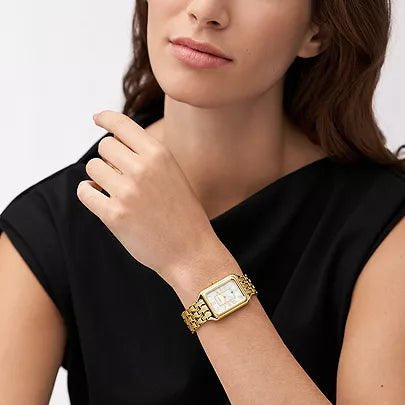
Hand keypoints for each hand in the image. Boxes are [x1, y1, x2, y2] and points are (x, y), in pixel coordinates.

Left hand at [76, 110, 219, 286]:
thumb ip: (147, 157)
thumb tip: (112, 145)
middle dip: (108, 158)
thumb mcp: (173, 174)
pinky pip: (86, 191)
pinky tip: (102, 200)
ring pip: (93, 167)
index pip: (122, 124)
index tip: (97, 118)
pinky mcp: (114, 215)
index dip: (106, 118)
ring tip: (114, 190)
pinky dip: (90, 193)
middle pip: (105, 146)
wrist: (191, 251)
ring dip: (99, 177)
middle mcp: (143, 168)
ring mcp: (127, 192)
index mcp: (160, 155)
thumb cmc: (183, 214)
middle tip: (118, 174)